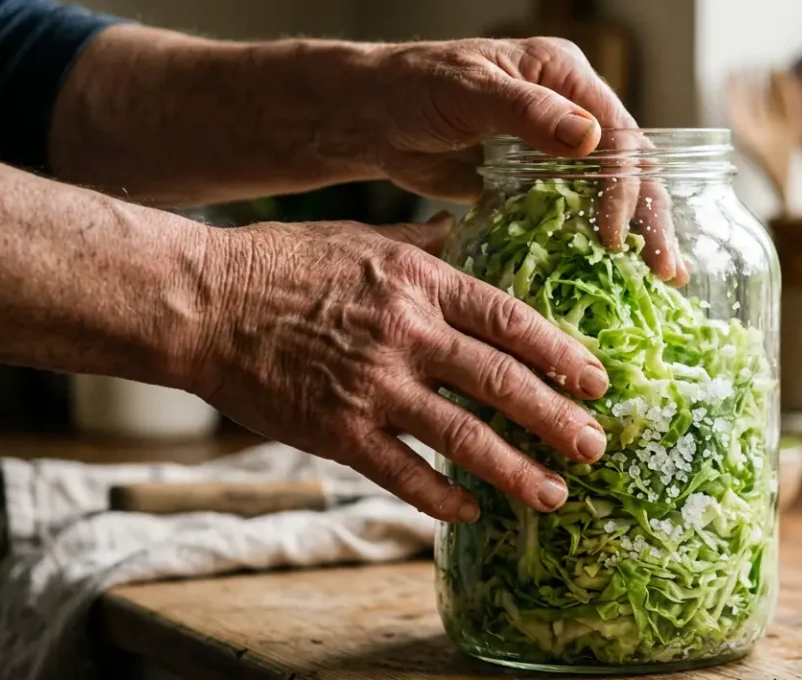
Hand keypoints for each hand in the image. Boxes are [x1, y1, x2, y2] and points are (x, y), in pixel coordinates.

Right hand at [192, 215, 610, 521]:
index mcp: (421, 283)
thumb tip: (472, 236)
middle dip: (556, 419)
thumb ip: (427, 249)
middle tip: (595, 445)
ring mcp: (373, 386)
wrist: (204, 301)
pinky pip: (402, 472)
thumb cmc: (283, 265)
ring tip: (555, 494)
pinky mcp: (337, 430)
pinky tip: (471, 511)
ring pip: (462, 436)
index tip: (596, 380)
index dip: (560, 354)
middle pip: (501, 382)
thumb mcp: (366, 240)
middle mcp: (407, 335)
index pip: (511, 320)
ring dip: (515, 470)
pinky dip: (441, 496)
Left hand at [358, 37, 686, 284]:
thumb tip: (589, 137)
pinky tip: (613, 273)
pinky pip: (576, 210)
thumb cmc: (413, 88)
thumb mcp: (469, 92)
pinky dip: (595, 240)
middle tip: (669, 269)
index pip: (618, 134)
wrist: (372, 115)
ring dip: (635, 233)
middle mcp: (572, 109)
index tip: (615, 235)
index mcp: (565, 76)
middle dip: (651, 217)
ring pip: (611, 192)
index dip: (624, 187)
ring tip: (661, 277)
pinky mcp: (536, 180)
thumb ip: (527, 113)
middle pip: (630, 166)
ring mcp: (558, 147)